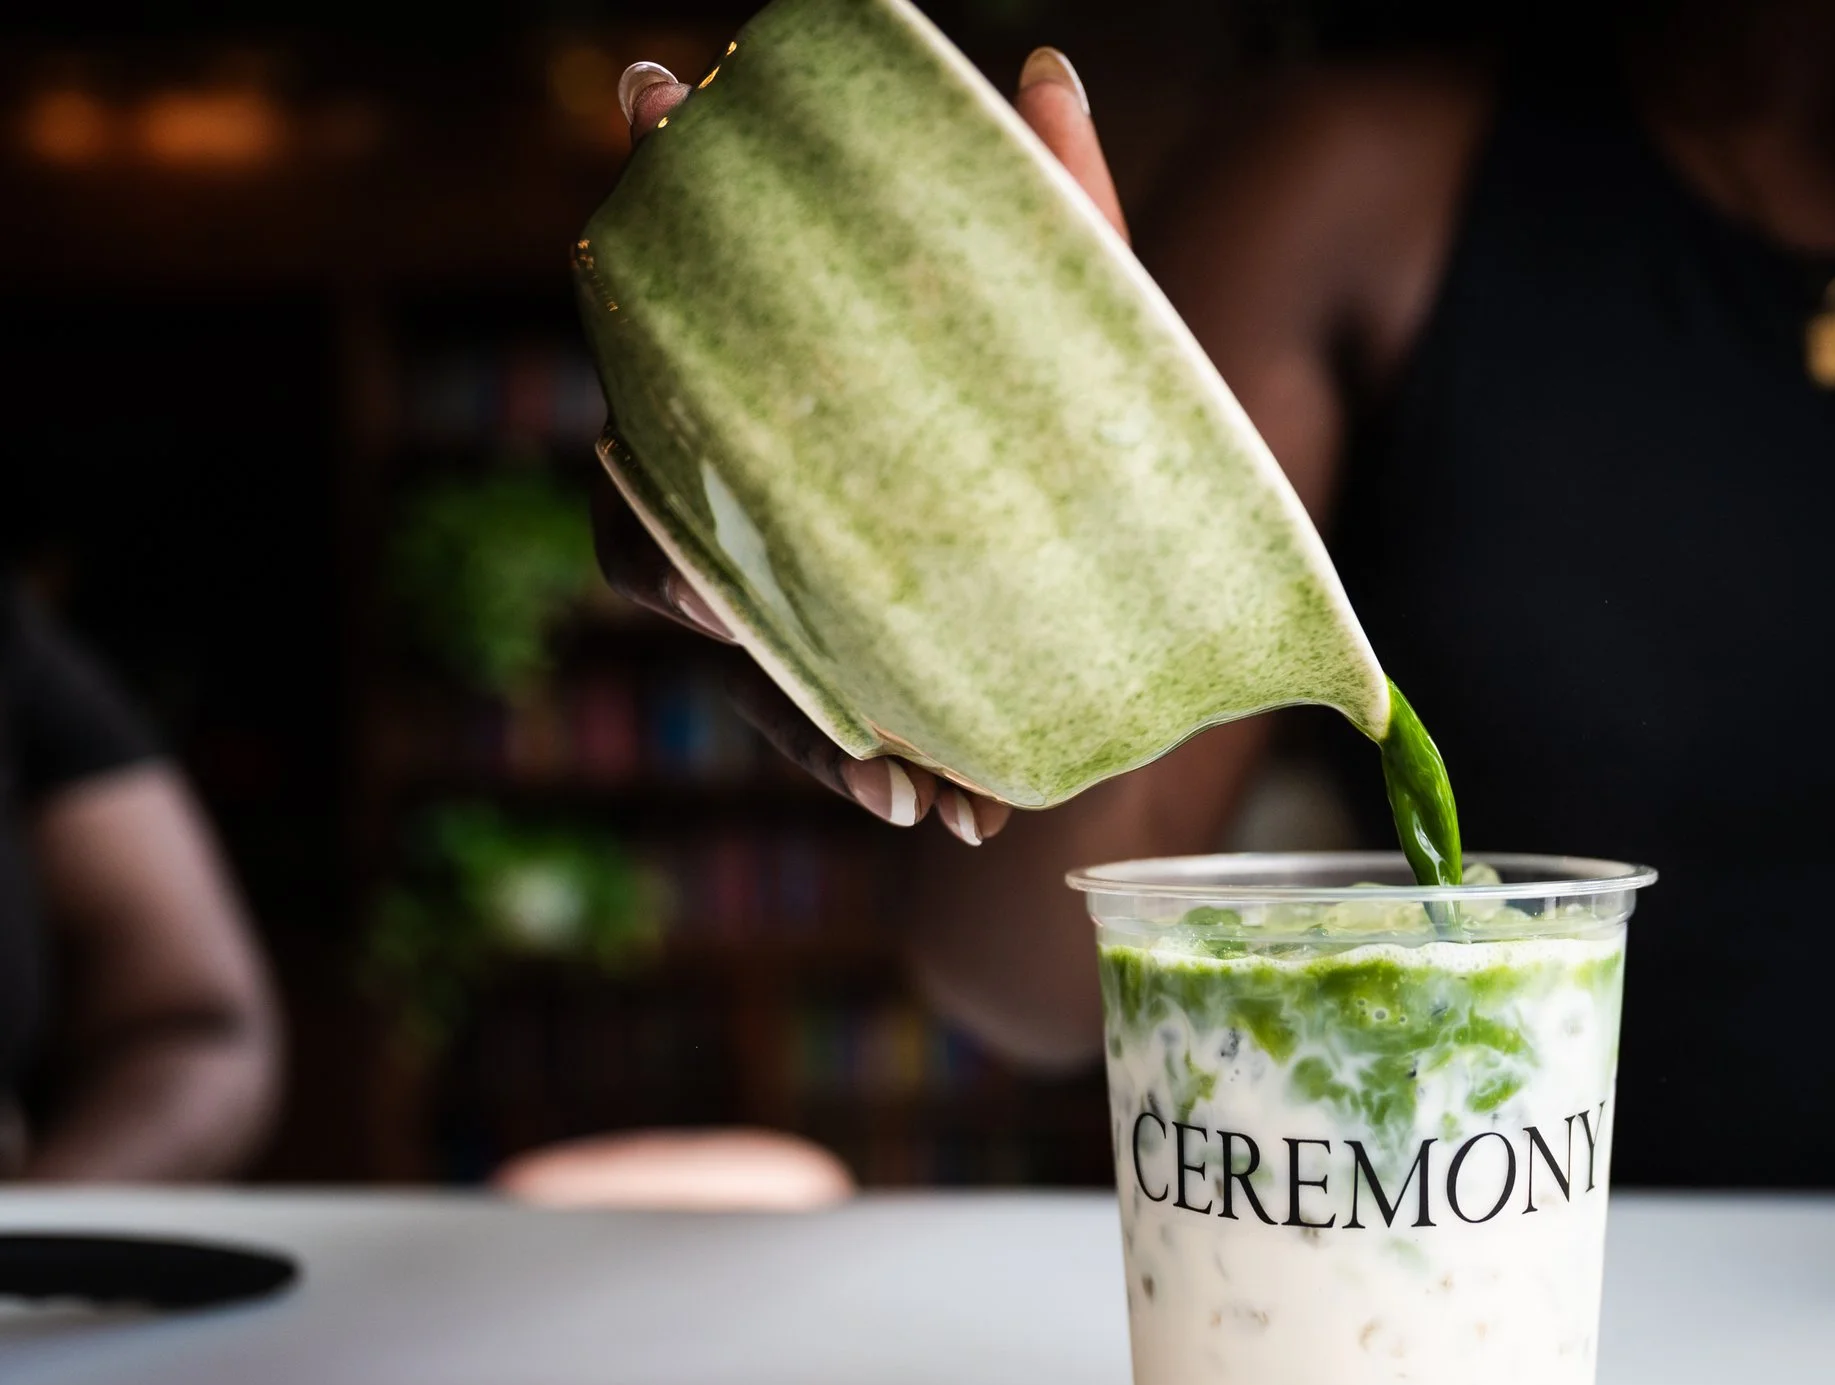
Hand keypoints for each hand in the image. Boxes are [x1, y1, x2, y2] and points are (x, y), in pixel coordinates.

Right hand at [594, 47, 1127, 844]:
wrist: (1132, 530)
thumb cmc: (1070, 398)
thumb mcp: (1080, 316)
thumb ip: (1055, 205)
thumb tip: (1038, 70)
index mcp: (764, 372)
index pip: (667, 297)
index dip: (645, 197)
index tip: (655, 128)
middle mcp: (740, 473)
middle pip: (647, 534)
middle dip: (694, 587)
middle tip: (724, 603)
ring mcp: (778, 579)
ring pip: (729, 657)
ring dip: (800, 726)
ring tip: (902, 785)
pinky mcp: (832, 660)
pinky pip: (806, 720)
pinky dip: (853, 762)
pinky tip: (930, 805)